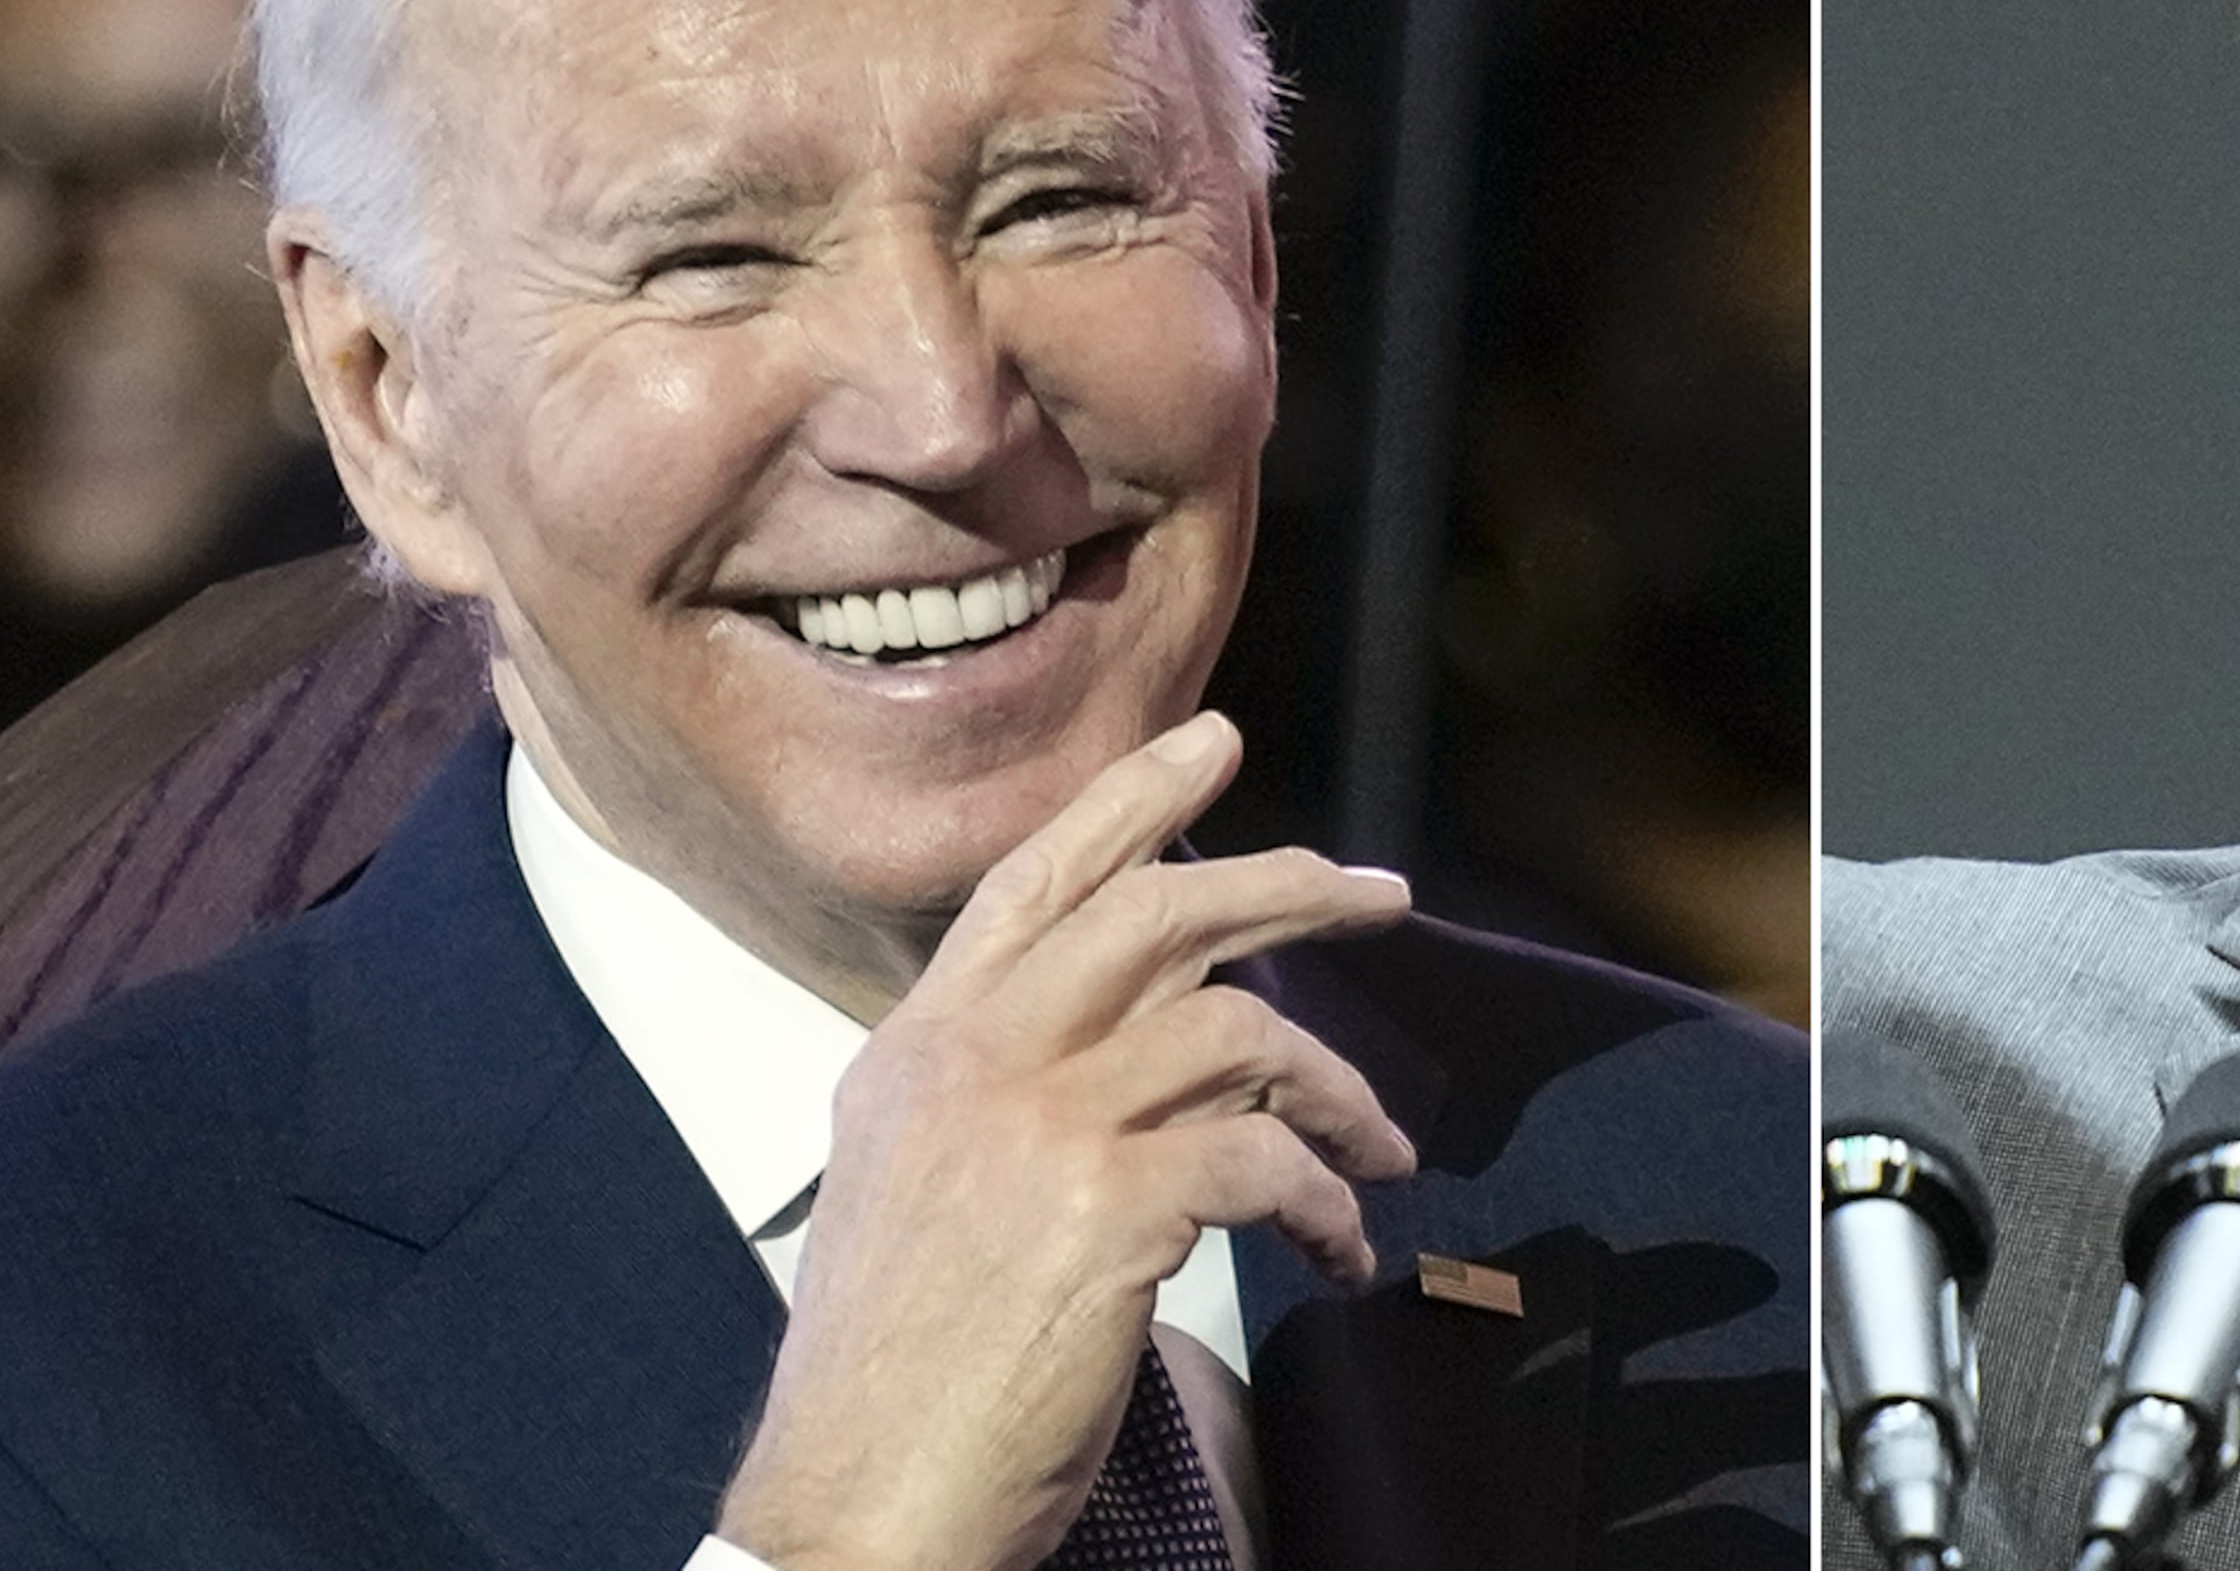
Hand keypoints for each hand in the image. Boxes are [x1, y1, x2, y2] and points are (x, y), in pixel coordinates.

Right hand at [715, 713, 1414, 1570]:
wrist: (859, 1505)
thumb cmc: (899, 1372)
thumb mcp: (915, 1188)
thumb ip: (1008, 1092)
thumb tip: (1154, 1038)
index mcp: (918, 1050)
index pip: (1034, 880)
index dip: (1130, 799)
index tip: (1211, 744)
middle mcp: (971, 1063)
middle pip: (1158, 913)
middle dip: (1288, 886)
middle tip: (1380, 895)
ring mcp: (1039, 1126)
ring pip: (1238, 1031)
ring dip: (1336, 1088)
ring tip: (1378, 1153)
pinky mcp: (1106, 1208)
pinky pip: (1266, 1157)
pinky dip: (1326, 1201)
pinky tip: (1342, 1249)